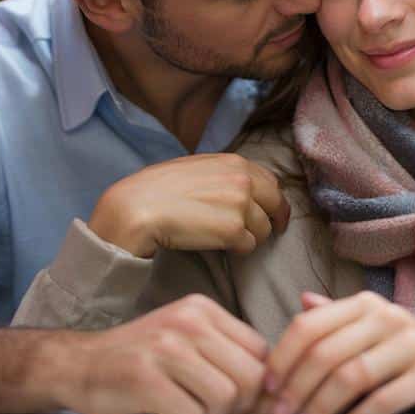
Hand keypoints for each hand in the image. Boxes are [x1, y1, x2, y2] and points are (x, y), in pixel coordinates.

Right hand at [41, 294, 268, 413]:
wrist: (77, 365)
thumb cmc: (140, 361)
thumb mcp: (186, 341)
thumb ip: (226, 356)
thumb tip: (275, 394)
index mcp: (202, 310)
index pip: (261, 350)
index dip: (259, 384)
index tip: (241, 402)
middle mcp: (187, 322)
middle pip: (250, 377)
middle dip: (240, 407)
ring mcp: (164, 349)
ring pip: (225, 398)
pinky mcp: (144, 379)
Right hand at [89, 153, 289, 257]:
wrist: (138, 208)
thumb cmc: (157, 189)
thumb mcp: (195, 167)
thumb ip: (222, 174)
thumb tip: (240, 186)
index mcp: (234, 162)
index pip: (271, 181)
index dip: (273, 199)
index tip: (271, 212)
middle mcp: (243, 180)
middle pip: (276, 204)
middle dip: (274, 219)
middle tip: (268, 232)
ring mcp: (241, 205)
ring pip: (263, 230)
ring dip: (249, 237)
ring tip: (226, 239)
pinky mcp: (233, 231)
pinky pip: (248, 246)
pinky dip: (237, 250)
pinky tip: (217, 245)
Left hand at [263, 292, 414, 413]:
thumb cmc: (414, 357)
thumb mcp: (376, 333)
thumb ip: (339, 320)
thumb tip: (302, 301)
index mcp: (366, 306)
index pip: (309, 327)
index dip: (282, 359)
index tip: (267, 390)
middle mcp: (387, 316)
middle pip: (325, 353)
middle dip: (296, 390)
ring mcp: (412, 343)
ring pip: (350, 375)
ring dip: (321, 407)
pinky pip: (384, 397)